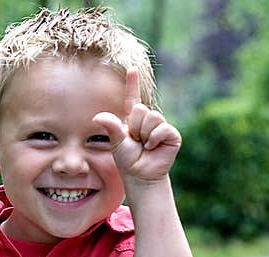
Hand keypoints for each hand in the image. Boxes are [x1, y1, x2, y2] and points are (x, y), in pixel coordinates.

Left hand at [92, 68, 181, 185]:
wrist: (141, 176)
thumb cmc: (128, 160)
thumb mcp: (117, 142)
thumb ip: (111, 126)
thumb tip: (97, 116)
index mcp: (133, 120)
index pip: (133, 98)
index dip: (133, 84)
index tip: (132, 69)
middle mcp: (148, 120)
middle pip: (141, 109)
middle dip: (135, 127)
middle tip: (136, 141)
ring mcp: (160, 127)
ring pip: (152, 117)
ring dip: (144, 134)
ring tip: (145, 145)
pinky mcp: (171, 134)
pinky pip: (162, 128)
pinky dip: (155, 138)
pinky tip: (153, 147)